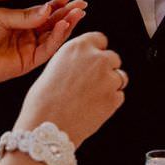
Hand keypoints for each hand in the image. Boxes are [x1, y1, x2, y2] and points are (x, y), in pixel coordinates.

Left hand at [0, 0, 87, 91]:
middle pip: (51, 24)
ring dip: (66, 25)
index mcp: (18, 23)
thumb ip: (26, 15)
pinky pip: (46, 49)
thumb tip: (48, 9)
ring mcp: (28, 49)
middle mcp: (25, 36)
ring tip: (77, 14)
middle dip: (67, 14)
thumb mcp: (1, 17)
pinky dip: (57, 38)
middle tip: (81, 5)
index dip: (55, 5)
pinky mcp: (28, 62)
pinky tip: (63, 26)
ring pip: (53, 37)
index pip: (42, 13)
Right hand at [16, 32, 125, 148]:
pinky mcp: (114, 98)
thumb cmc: (43, 100)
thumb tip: (83, 63)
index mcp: (78, 47)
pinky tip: (94, 107)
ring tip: (92, 97)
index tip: (94, 59)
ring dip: (111, 85)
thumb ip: (73, 60)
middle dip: (106, 69)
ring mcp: (108, 78)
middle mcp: (96, 58)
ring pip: (120, 77)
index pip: (100, 39)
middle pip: (113, 57)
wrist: (47, 125)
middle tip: (92, 83)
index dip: (97, 51)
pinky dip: (111, 101)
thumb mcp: (54, 67)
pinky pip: (119, 96)